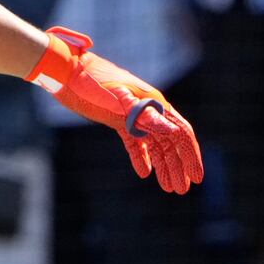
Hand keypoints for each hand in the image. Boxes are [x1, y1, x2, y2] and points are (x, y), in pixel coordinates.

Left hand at [26, 27, 203, 193]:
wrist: (67, 73)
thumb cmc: (92, 82)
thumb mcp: (118, 100)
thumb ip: (144, 115)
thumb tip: (172, 130)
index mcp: (153, 103)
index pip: (180, 132)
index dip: (190, 155)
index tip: (196, 177)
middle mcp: (148, 109)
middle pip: (170, 142)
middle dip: (178, 166)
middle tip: (182, 190)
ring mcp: (133, 115)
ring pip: (155, 145)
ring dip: (164, 165)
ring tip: (169, 188)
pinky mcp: (119, 121)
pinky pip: (135, 143)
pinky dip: (142, 157)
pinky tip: (145, 172)